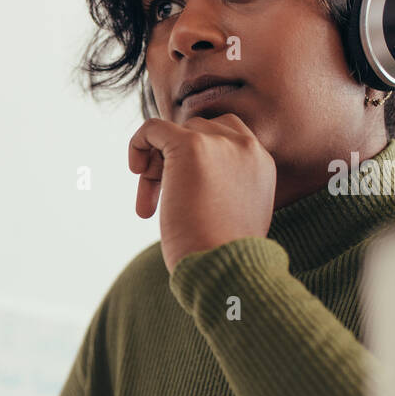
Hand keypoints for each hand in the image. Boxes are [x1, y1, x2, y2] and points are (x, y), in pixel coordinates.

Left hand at [128, 114, 276, 274]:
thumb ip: (224, 191)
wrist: (225, 268)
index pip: (224, 136)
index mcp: (260, 163)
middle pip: (197, 132)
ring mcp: (219, 143)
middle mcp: (245, 146)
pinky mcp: (190, 145)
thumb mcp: (236, 216)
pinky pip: (152, 127)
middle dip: (173, 162)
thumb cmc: (225, 257)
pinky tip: (135, 171)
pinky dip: (138, 143)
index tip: (182, 189)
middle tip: (160, 197)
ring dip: (155, 165)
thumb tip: (194, 186)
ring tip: (149, 202)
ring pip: (175, 131)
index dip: (198, 156)